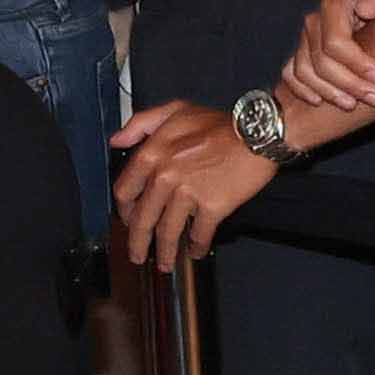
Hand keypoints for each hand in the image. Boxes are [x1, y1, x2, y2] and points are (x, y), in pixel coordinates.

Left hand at [110, 98, 279, 268]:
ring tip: (164, 264)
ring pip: (167, 232)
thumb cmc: (219, 123)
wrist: (257, 134)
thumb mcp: (175, 110)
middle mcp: (165, 175)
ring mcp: (188, 193)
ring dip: (165, 253)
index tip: (128, 220)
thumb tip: (116, 141)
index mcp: (152, 153)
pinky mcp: (212, 206)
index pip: (125, 191)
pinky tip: (195, 252)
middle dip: (138, 243)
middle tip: (138, 255)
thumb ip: (141, 123)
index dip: (124, 211)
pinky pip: (199, 234)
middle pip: (142, 219)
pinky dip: (196, 247)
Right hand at [282, 0, 374, 116]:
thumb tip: (364, 9)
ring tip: (353, 104)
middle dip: (349, 84)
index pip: (335, 42)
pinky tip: (320, 102)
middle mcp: (315, 22)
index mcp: (334, 6)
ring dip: (328, 92)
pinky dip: (301, 90)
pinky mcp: (301, 54)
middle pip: (321, 62)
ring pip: (304, 72)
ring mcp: (305, 40)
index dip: (355, 63)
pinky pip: (290, 75)